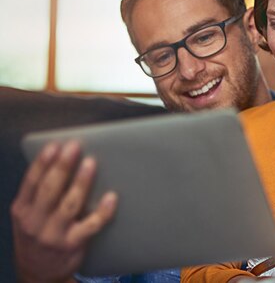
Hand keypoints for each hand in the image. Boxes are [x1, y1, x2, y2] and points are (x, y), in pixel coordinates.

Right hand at [11, 141, 116, 282]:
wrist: (38, 273)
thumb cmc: (37, 234)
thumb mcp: (27, 215)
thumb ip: (38, 193)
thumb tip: (60, 161)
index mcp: (22, 210)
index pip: (31, 181)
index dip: (43, 162)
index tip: (55, 145)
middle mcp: (34, 222)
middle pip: (50, 189)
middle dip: (62, 166)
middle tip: (75, 147)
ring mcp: (53, 234)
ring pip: (69, 204)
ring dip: (81, 182)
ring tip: (91, 164)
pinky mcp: (72, 244)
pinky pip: (91, 225)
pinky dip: (103, 210)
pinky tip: (112, 197)